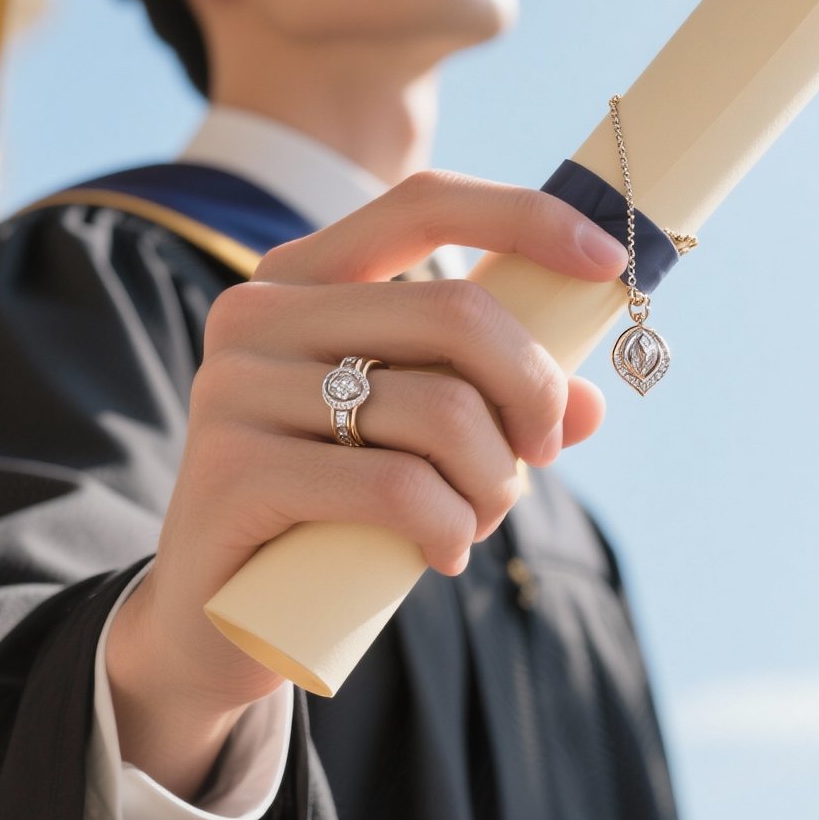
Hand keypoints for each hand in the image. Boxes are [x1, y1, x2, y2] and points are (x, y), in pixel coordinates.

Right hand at [108, 169, 624, 789]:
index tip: (606, 261)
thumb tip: (587, 401)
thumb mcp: (412, 441)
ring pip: (440, 411)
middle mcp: (256, 314)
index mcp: (299, 280)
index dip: (526, 218)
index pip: (422, 205)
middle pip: (456, 314)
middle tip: (540, 452)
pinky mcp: (232, 472)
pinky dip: (448, 526)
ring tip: (475, 519)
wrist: (213, 614)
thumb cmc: (327, 509)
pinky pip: (395, 487)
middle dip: (532, 393)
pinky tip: (441, 552)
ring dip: (495, 481)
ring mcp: (234, 390)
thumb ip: (490, 405)